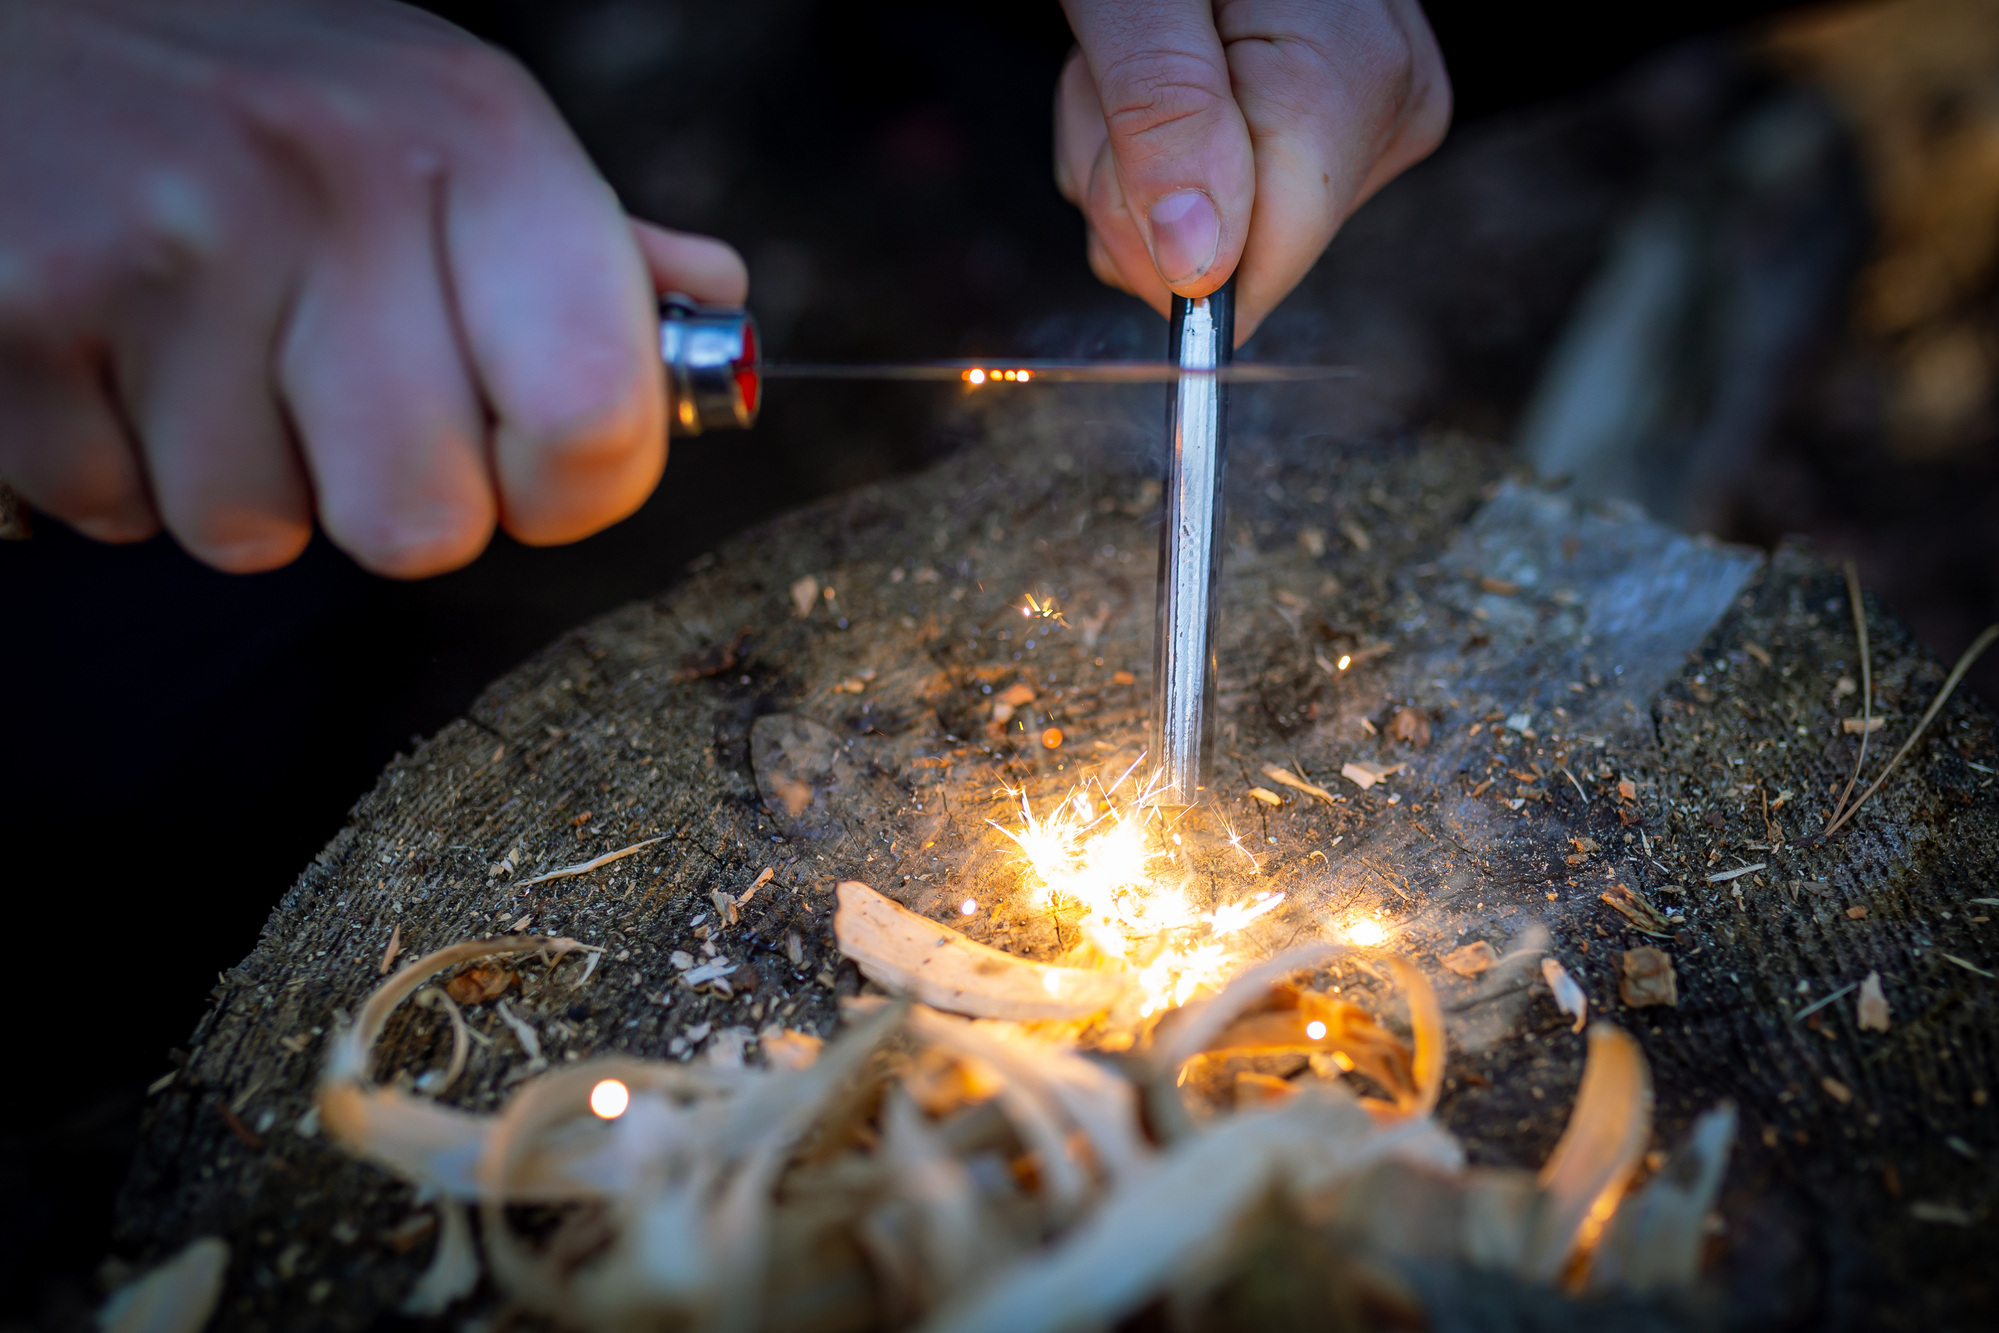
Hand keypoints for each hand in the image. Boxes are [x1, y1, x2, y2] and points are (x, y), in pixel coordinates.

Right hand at [0, 0, 744, 576]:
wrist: (13, 16)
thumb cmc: (249, 88)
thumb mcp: (437, 115)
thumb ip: (579, 239)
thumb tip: (705, 304)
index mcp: (473, 138)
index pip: (597, 419)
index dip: (567, 484)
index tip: (525, 456)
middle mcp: (330, 183)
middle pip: (425, 524)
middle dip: (382, 489)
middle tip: (325, 383)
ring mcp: (163, 250)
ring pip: (259, 534)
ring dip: (237, 474)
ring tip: (197, 336)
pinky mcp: (21, 318)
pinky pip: (117, 514)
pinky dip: (114, 461)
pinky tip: (109, 342)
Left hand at [1055, 0, 1449, 341]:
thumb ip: (1164, 111)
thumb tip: (1198, 261)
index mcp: (1359, 81)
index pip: (1258, 265)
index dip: (1156, 238)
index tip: (1115, 143)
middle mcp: (1388, 112)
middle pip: (1228, 255)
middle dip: (1134, 181)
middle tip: (1118, 71)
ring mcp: (1367, 124)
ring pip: (1207, 234)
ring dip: (1131, 157)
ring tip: (1140, 51)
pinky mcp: (1332, 131)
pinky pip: (1214, 199)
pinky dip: (1153, 144)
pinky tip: (1162, 64)